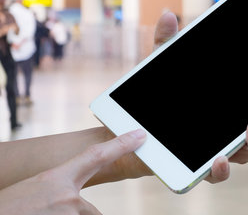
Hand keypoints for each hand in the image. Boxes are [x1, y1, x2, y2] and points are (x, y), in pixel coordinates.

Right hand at [0, 130, 145, 214]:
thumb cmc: (10, 207)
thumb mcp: (35, 190)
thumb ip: (59, 189)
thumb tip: (74, 199)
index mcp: (57, 178)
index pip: (96, 156)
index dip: (120, 145)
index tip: (139, 135)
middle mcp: (68, 196)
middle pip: (88, 210)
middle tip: (48, 210)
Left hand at [154, 11, 247, 183]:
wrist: (129, 133)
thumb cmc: (156, 97)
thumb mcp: (162, 66)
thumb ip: (167, 43)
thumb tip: (168, 14)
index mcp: (234, 109)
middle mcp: (231, 132)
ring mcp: (218, 151)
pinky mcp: (198, 168)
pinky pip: (216, 174)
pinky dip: (221, 169)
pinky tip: (219, 158)